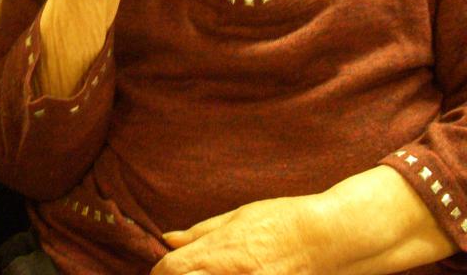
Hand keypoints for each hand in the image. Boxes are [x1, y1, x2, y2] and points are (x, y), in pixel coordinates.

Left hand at [152, 195, 326, 274]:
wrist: (327, 238)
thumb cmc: (280, 220)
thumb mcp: (236, 217)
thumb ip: (199, 232)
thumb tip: (167, 238)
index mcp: (219, 251)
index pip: (172, 269)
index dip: (160, 270)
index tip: (160, 269)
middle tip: (177, 273)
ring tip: (200, 273)